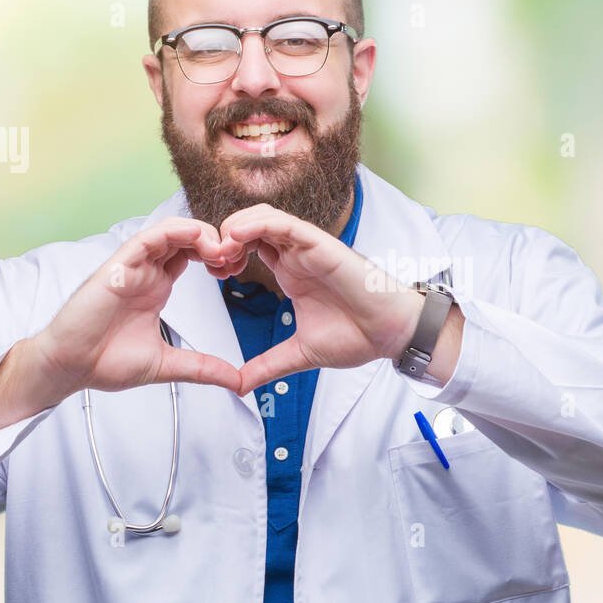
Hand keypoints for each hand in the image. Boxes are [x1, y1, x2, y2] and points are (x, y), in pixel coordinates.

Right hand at [29, 217, 241, 395]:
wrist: (70, 367)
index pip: (192, 255)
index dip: (218, 255)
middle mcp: (146, 273)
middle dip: (215, 240)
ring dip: (199, 232)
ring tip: (220, 249)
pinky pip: (147, 238)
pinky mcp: (118, 266)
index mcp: (157, 288)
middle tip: (234, 257)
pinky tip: (194, 237)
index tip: (237, 269)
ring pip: (169, 231)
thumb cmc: (105, 362)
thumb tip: (237, 382)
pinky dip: (172, 231)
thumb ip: (203, 368)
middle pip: (185, 238)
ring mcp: (133, 267)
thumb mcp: (168, 364)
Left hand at [210, 204, 429, 395]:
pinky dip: (257, 223)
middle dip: (223, 238)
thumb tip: (239, 386)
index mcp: (290, 272)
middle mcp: (296, 255)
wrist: (390, 334)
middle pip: (248, 226)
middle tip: (211, 262)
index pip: (248, 247)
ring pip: (262, 216)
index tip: (212, 275)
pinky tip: (236, 236)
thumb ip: (267, 365)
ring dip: (235, 227)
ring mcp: (307, 247)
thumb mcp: (299, 353)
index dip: (224, 254)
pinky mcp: (320, 244)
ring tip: (220, 250)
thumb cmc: (357, 336)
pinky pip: (284, 223)